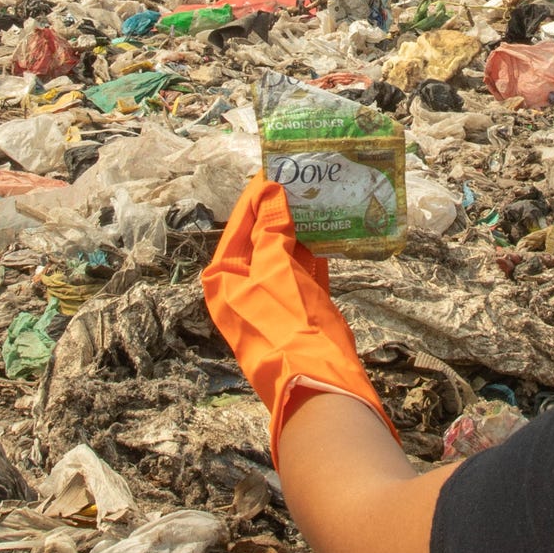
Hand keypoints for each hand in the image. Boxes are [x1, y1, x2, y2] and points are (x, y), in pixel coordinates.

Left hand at [203, 176, 395, 463]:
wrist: (317, 383)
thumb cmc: (288, 323)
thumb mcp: (275, 269)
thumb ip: (271, 229)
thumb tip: (269, 193)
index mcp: (223, 280)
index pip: (238, 226)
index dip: (258, 197)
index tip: (275, 169)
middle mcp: (241, 290)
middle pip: (260, 239)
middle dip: (280, 211)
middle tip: (301, 179)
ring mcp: (271, 302)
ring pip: (284, 255)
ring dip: (300, 230)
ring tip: (317, 197)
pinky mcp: (298, 312)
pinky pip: (304, 274)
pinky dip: (315, 253)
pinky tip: (329, 230)